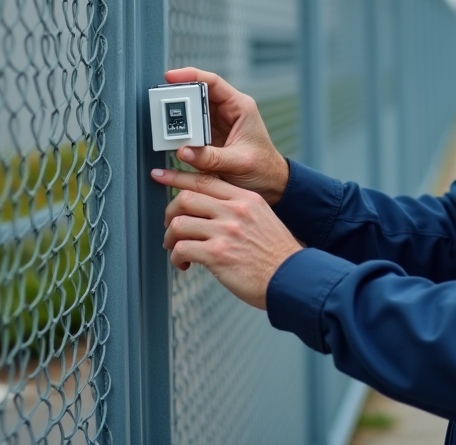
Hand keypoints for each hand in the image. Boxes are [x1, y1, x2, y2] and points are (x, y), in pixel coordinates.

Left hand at [152, 168, 301, 309]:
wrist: (293, 279)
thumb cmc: (277, 255)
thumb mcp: (263, 219)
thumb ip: (238, 210)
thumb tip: (209, 211)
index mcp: (246, 199)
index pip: (205, 180)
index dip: (178, 178)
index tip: (162, 176)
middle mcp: (235, 210)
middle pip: (186, 198)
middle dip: (170, 212)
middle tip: (171, 227)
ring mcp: (226, 232)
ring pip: (179, 223)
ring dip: (171, 238)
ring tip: (177, 249)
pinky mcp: (218, 254)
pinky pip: (182, 249)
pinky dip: (176, 258)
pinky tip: (184, 264)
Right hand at [163, 67, 289, 205]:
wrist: (269, 185)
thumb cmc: (263, 169)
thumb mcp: (239, 162)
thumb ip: (211, 157)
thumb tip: (183, 151)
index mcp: (240, 107)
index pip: (213, 83)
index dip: (191, 76)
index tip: (171, 77)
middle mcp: (227, 112)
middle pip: (198, 96)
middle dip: (179, 98)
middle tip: (162, 104)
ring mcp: (216, 125)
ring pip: (191, 113)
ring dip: (178, 117)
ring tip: (164, 123)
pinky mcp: (209, 139)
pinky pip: (190, 130)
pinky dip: (179, 133)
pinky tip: (170, 137)